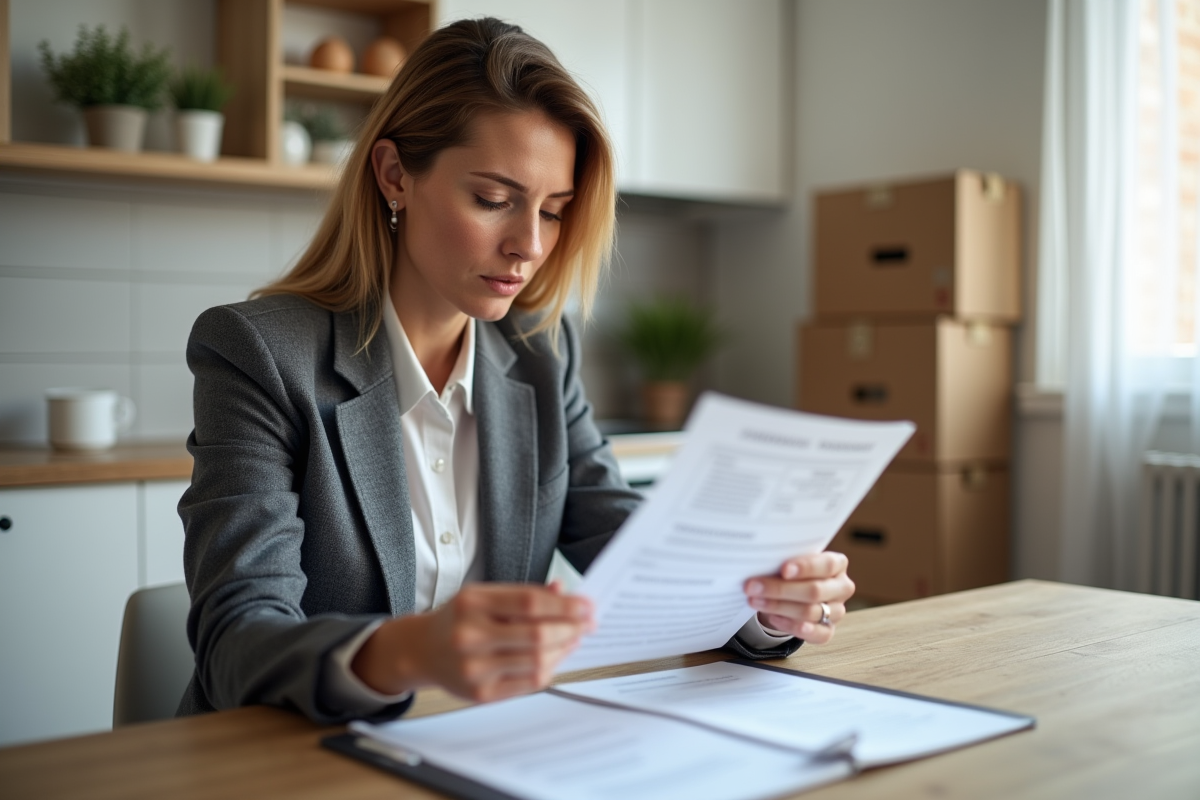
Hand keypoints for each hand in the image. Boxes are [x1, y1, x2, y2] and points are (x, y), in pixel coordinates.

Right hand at [352, 582, 593, 702]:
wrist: (422, 650)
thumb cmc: (460, 618)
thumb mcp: (485, 596)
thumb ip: (525, 594)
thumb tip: (564, 592)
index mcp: (471, 603)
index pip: (530, 603)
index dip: (565, 605)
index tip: (587, 605)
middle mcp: (469, 636)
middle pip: (537, 635)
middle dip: (571, 628)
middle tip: (589, 623)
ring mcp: (474, 668)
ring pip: (537, 662)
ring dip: (564, 649)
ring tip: (575, 637)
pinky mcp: (480, 694)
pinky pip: (529, 683)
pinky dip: (550, 667)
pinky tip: (556, 655)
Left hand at [743, 552, 853, 644]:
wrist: (793, 593)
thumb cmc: (792, 572)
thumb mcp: (790, 561)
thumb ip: (783, 561)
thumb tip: (759, 562)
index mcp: (838, 564)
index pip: (827, 565)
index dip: (806, 567)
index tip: (783, 569)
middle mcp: (842, 587)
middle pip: (815, 591)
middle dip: (781, 589)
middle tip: (753, 587)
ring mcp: (837, 611)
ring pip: (810, 612)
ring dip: (778, 607)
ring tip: (755, 601)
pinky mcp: (829, 630)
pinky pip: (814, 633)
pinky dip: (792, 626)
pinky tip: (774, 618)